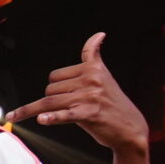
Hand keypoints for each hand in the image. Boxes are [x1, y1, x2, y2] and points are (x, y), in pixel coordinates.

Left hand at [16, 33, 149, 155]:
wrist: (131, 129)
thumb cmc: (112, 103)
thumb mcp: (105, 76)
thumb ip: (94, 58)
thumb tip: (98, 35)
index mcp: (94, 68)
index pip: (57, 75)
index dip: (52, 86)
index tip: (49, 87)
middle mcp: (92, 80)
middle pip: (51, 88)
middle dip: (52, 99)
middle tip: (66, 109)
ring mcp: (90, 97)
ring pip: (50, 101)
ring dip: (38, 110)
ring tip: (34, 115)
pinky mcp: (89, 114)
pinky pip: (64, 114)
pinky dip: (51, 118)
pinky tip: (41, 119)